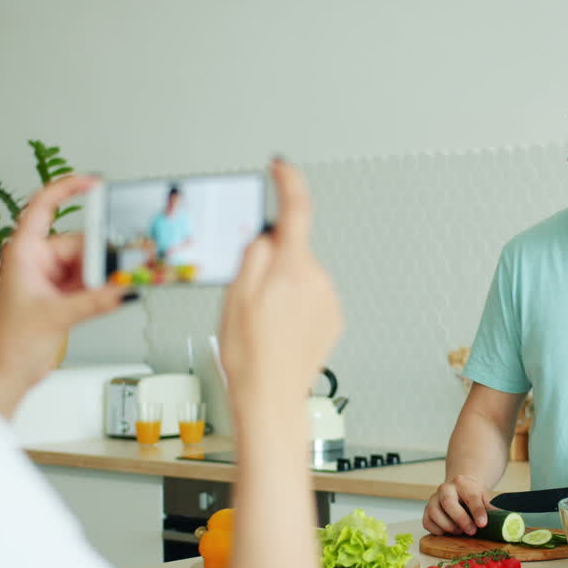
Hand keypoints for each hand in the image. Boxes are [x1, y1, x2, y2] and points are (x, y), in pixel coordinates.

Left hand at [0, 175, 124, 416]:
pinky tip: (117, 291)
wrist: (5, 374)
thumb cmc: (8, 344)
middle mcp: (36, 261)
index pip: (43, 207)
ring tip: (125, 280)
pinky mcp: (61, 296)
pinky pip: (88, 282)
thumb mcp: (57, 316)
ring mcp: (49, 279)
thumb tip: (124, 288)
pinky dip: (103, 287)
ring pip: (86, 264)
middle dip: (102, 253)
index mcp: (23, 253)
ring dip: (105, 273)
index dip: (68, 189)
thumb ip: (95, 300)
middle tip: (126, 260)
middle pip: (78, 243)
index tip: (94, 183)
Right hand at [219, 160, 342, 417]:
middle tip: (249, 296)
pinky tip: (281, 330)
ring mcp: (328, 301)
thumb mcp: (234, 297)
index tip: (281, 167)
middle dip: (271, 261)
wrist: (271, 399)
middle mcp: (316, 281)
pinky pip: (310, 297)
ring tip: (264, 323)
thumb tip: (266, 232)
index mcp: (290, 270)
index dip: (288, 182)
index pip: (296, 211)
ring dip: (282, 287)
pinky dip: (294, 305)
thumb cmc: (249, 356)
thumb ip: (252, 256)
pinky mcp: (333, 319)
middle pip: (292, 250)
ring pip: (299, 275)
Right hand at [423, 475, 491, 535]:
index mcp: (463, 483)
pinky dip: (437, 530)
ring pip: (435, 512)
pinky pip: (427, 522)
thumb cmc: (473, 495)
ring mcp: (434, 498)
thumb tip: (507, 522)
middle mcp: (445, 488)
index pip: (471, 496)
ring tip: (460, 531)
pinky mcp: (427, 510)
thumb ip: (491, 509)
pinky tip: (447, 532)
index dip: (477, 511)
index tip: (483, 524)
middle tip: (471, 531)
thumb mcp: (484, 498)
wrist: (459, 488)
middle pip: (448, 502)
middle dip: (460, 519)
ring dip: (448, 526)